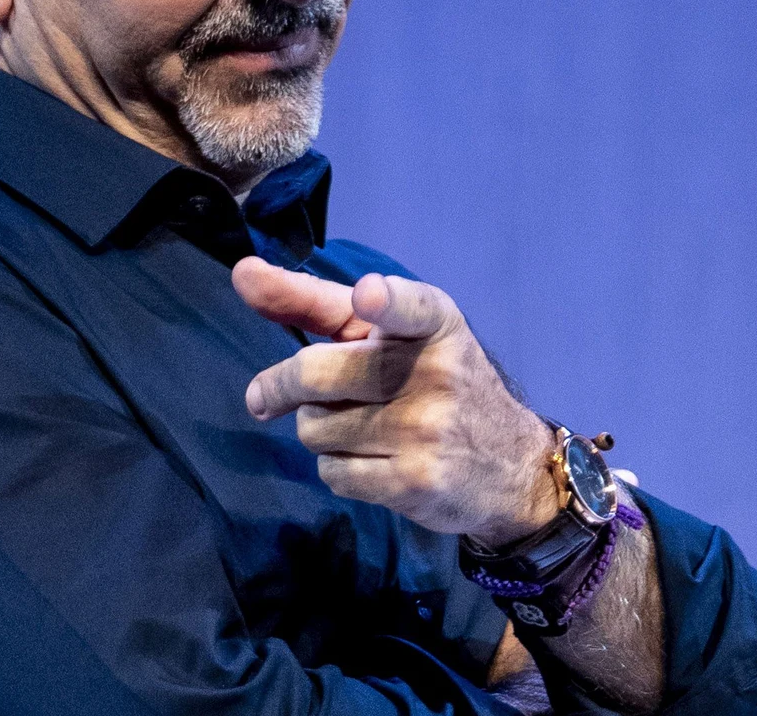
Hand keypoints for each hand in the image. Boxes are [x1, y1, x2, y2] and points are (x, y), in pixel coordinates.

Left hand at [235, 257, 558, 546]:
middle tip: (268, 397)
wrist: (513, 466)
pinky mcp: (415, 482)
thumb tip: (243, 273)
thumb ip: (318, 302)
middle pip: (314, 373)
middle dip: (280, 386)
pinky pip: (331, 473)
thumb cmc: (434, 382)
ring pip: (314, 429)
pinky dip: (337, 469)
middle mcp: (436, 372)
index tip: (371, 294)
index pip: (409, 306)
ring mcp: (426, 430)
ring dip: (319, 430)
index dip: (386, 300)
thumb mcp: (394, 331)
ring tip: (362, 427)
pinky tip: (375, 462)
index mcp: (435, 322)